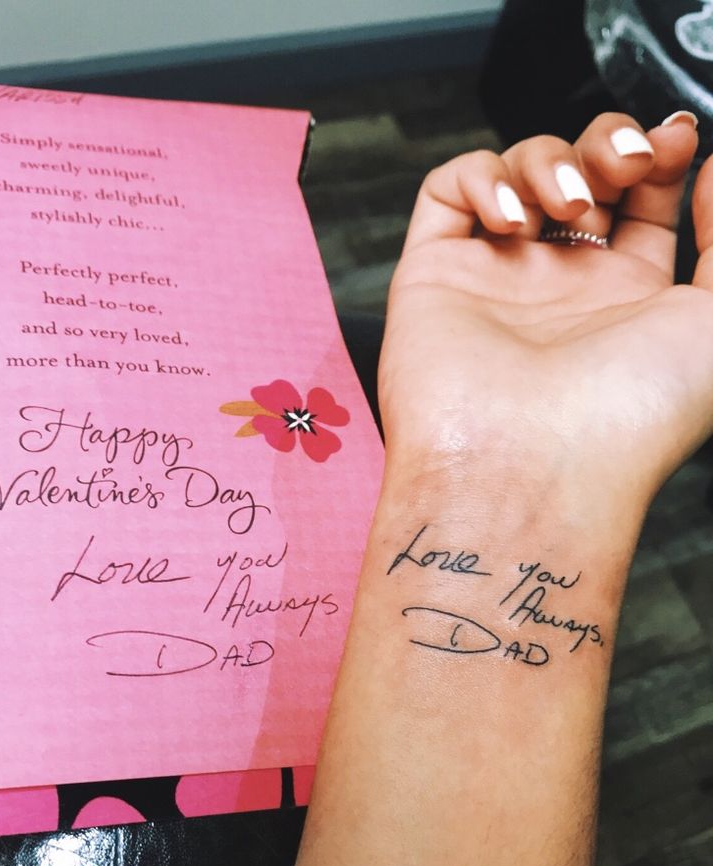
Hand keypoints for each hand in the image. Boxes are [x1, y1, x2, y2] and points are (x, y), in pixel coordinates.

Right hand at [382, 112, 712, 513]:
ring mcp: (494, 280)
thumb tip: (712, 168)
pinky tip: (510, 215)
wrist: (533, 470)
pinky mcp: (435, 276)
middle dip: (604, 145)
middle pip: (578, 175)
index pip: (640, 201)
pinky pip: (445, 193)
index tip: (674, 141)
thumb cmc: (630, 417)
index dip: (656, 157)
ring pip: (514, 174)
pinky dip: (480, 178)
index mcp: (625, 301)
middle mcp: (558, 289)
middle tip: (621, 164)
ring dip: (547, 161)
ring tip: (566, 206)